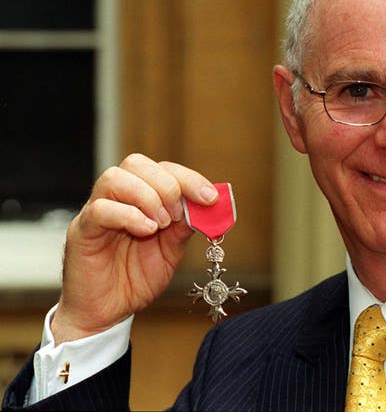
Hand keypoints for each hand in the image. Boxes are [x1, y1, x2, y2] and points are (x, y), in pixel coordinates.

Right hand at [51, 153, 217, 343]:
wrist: (106, 314)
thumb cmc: (135, 279)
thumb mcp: (170, 251)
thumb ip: (184, 226)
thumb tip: (206, 206)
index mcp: (140, 198)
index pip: (163, 169)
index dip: (189, 178)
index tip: (210, 197)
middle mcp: (116, 198)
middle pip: (136, 163)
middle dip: (167, 185)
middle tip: (177, 215)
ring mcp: (96, 212)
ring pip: (114, 178)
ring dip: (147, 197)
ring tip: (161, 225)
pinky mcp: (83, 231)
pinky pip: (100, 209)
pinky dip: (128, 215)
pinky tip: (146, 230)